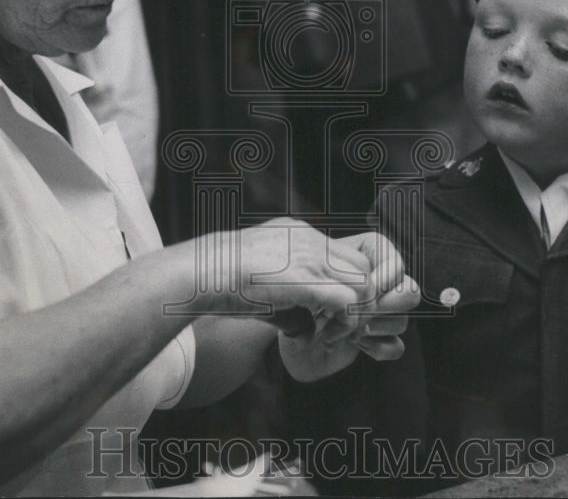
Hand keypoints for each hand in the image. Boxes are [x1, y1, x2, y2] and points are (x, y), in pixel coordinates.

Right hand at [196, 219, 372, 319]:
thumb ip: (287, 294)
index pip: (345, 255)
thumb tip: (303, 326)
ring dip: (356, 310)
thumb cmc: (221, 278)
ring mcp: (310, 259)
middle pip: (363, 265)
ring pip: (363, 282)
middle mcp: (311, 241)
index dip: (345, 284)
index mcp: (300, 234)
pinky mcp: (307, 282)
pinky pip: (349, 301)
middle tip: (340, 321)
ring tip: (335, 329)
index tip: (331, 309)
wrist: (204, 271)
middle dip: (360, 296)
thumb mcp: (259, 275)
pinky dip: (346, 321)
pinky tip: (328, 333)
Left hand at [278, 231, 419, 381]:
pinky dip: (376, 348)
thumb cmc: (286, 297)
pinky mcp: (375, 343)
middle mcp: (374, 288)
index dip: (388, 272)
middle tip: (357, 309)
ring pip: (403, 320)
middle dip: (386, 301)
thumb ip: (330, 272)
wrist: (277, 331)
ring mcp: (376, 317)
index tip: (368, 284)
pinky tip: (351, 343)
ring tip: (341, 327)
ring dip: (372, 326)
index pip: (394, 259)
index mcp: (360, 260)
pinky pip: (396, 347)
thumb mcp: (301, 277)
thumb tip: (360, 282)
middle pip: (410, 290)